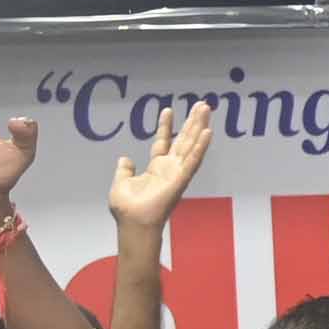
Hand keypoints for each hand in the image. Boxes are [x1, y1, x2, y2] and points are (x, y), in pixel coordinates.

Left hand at [106, 96, 215, 238]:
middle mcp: (170, 168)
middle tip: (201, 104)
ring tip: (206, 109)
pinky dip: (201, 146)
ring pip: (191, 145)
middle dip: (192, 121)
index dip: (166, 126)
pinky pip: (193, 160)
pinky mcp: (181, 179)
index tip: (168, 109)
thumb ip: (124, 170)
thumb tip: (125, 159)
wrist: (132, 223)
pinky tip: (207, 132)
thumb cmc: (127, 209)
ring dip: (199, 126)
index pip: (163, 141)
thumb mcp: (121, 183)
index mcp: (156, 168)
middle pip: (183, 139)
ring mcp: (177, 173)